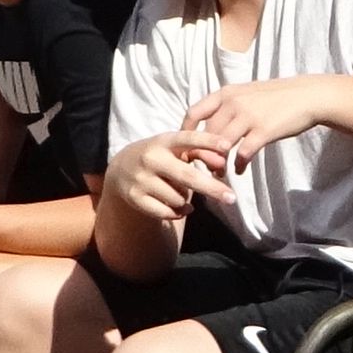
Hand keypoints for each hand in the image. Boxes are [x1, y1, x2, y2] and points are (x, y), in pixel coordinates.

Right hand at [102, 134, 221, 242]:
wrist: (120, 169)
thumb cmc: (159, 156)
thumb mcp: (175, 149)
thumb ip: (200, 152)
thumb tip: (222, 163)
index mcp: (164, 141)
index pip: (188, 138)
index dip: (208, 141)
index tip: (227, 145)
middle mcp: (151, 158)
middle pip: (187, 177)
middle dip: (212, 188)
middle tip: (232, 198)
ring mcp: (141, 179)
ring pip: (179, 198)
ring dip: (187, 200)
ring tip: (182, 193)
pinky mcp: (135, 198)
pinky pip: (166, 212)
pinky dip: (178, 213)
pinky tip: (180, 209)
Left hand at [181, 76, 342, 169]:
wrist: (308, 96)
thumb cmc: (277, 97)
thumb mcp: (247, 93)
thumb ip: (228, 106)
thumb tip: (210, 125)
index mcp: (226, 93)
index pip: (194, 113)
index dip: (185, 133)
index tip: (186, 148)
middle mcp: (233, 103)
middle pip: (205, 134)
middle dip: (201, 154)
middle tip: (203, 168)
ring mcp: (248, 116)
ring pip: (221, 145)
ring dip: (217, 163)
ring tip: (219, 173)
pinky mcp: (263, 130)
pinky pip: (243, 153)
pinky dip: (239, 165)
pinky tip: (240, 171)